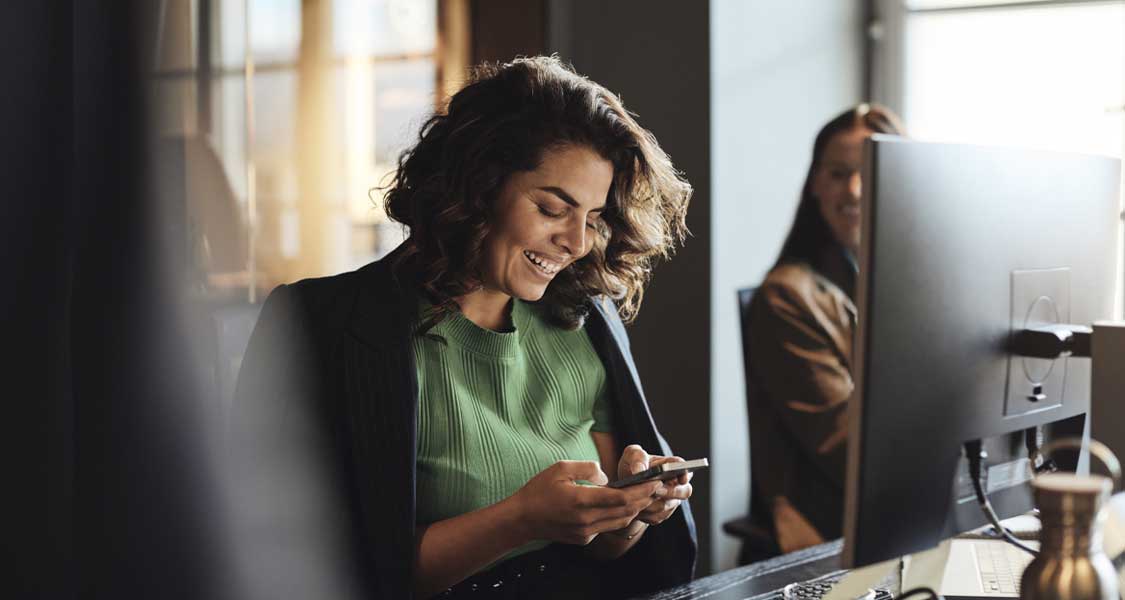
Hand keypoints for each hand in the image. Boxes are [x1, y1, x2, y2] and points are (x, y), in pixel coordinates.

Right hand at [510, 460, 662, 545]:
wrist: (523, 519)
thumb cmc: (539, 490)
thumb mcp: (561, 468)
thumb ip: (587, 469)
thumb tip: (606, 476)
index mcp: (582, 500)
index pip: (621, 498)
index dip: (641, 490)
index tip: (653, 481)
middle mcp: (587, 520)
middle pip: (625, 511)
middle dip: (644, 499)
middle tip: (656, 486)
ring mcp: (586, 532)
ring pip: (620, 522)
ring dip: (635, 509)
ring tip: (645, 496)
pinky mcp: (584, 539)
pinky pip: (607, 527)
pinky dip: (619, 516)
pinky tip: (624, 505)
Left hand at [616, 446, 692, 526]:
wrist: (625, 487)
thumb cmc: (633, 466)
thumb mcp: (632, 455)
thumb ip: (637, 458)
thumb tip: (639, 471)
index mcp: (671, 465)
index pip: (683, 467)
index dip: (685, 473)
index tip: (682, 478)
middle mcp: (677, 483)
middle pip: (684, 491)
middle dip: (671, 492)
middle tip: (657, 491)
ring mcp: (671, 500)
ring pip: (667, 506)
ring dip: (652, 504)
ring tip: (639, 500)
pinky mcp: (662, 513)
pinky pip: (657, 517)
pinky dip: (645, 514)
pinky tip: (635, 509)